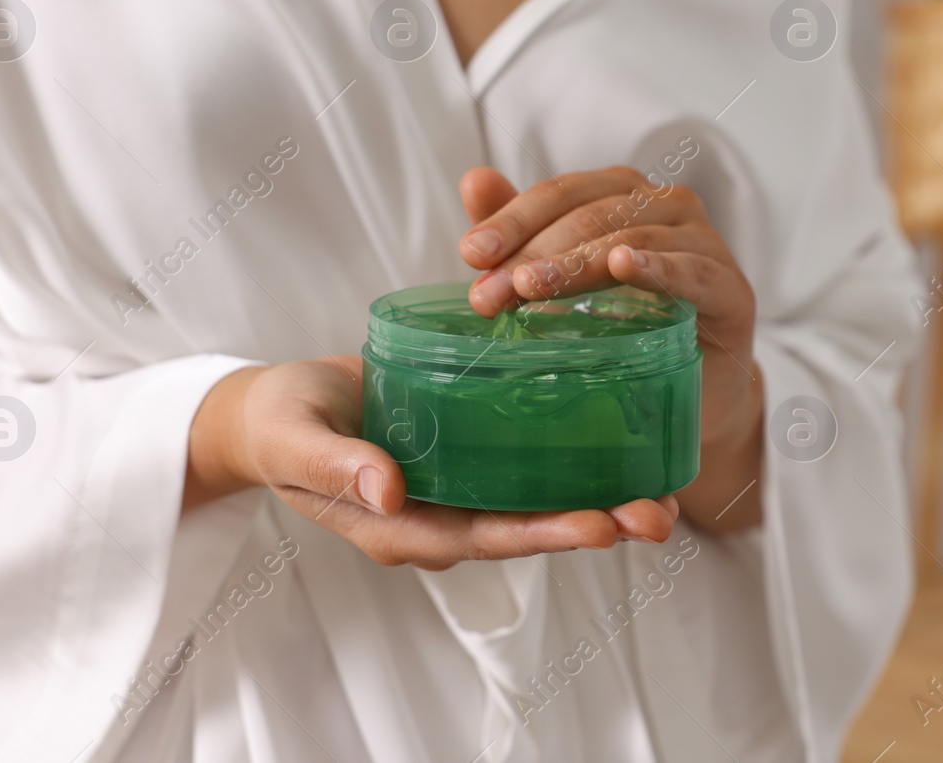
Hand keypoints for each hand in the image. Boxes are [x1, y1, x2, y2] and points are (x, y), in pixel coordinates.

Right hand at [184, 359, 678, 569]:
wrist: (276, 408)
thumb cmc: (279, 425)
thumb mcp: (296, 441)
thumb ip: (337, 465)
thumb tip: (388, 492)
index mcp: (401, 525)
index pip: (486, 535)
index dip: (544, 533)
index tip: (600, 525)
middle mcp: (440, 514)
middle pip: (528, 525)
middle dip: (596, 522)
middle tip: (661, 514)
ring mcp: (456, 485)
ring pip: (537, 498)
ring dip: (600, 495)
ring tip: (666, 489)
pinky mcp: (467, 449)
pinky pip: (526, 459)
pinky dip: (573, 454)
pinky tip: (623, 436)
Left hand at [457, 166, 764, 530]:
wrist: (693, 392)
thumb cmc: (627, 327)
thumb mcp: (565, 281)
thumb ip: (525, 232)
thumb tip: (474, 180)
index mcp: (624, 195)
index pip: (562, 193)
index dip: (513, 218)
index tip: (470, 254)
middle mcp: (668, 207)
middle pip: (591, 214)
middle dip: (533, 252)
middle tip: (488, 294)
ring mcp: (705, 245)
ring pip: (634, 237)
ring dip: (577, 263)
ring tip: (531, 288)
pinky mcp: (732, 290)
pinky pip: (693, 271)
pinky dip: (658, 266)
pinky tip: (624, 266)